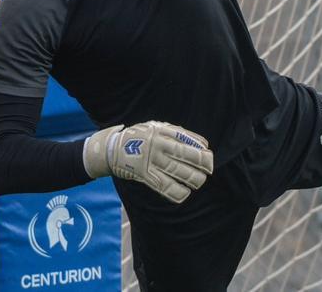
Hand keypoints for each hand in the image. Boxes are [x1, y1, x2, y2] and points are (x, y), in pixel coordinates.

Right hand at [83, 121, 213, 202]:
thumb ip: (176, 133)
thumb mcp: (156, 127)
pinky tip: (185, 193)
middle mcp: (157, 145)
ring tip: (199, 182)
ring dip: (192, 178)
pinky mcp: (144, 175)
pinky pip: (164, 186)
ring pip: (176, 171)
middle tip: (209, 168)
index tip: (208, 153)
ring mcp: (150, 160)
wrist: (111, 148)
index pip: (185, 138)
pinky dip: (177, 192)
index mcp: (161, 132)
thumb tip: (201, 144)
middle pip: (184, 155)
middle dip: (201, 163)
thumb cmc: (140, 136)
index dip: (199, 147)